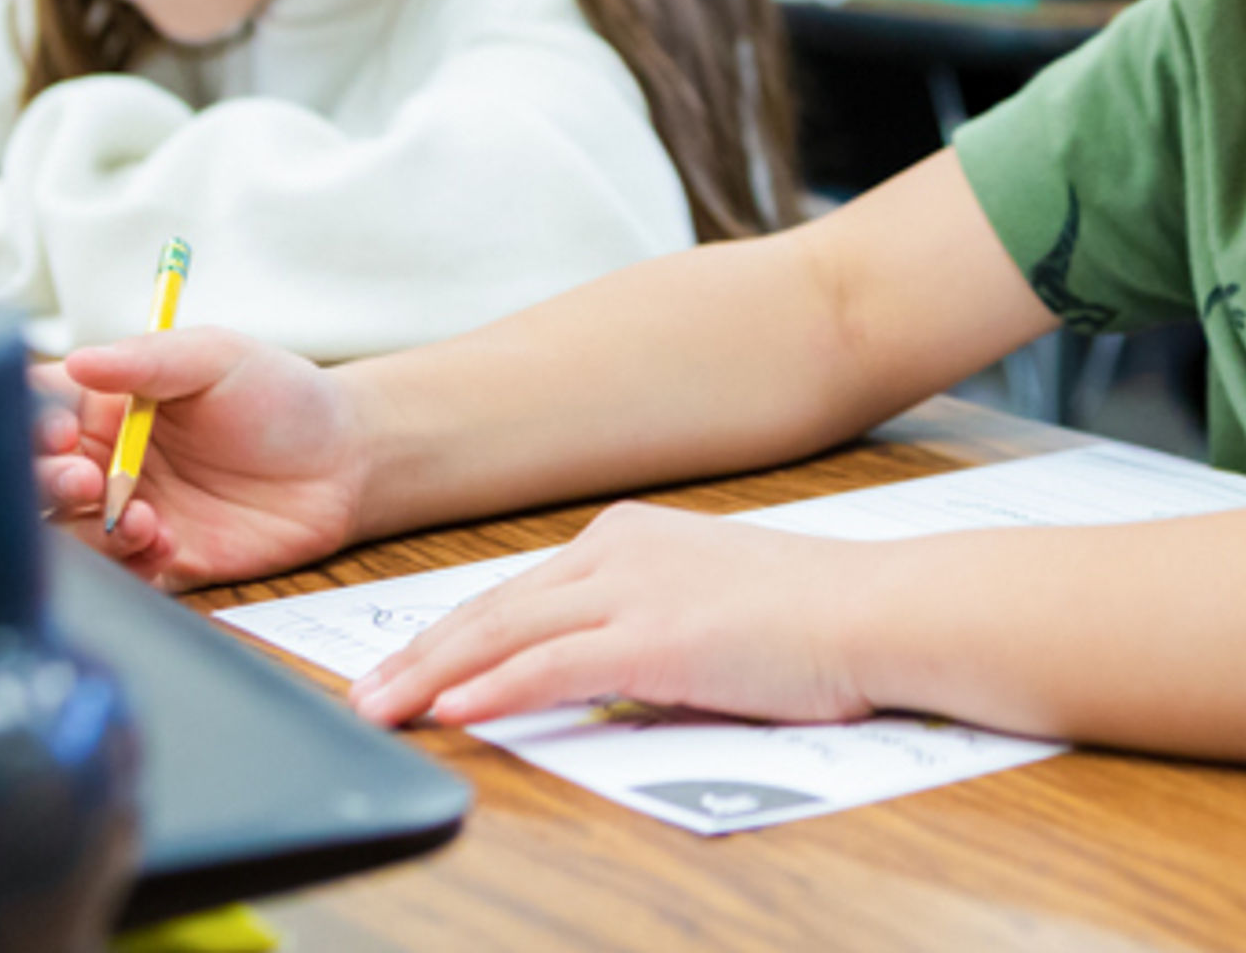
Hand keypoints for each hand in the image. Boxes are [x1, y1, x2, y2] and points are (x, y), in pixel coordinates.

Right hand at [33, 328, 369, 591]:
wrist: (343, 460)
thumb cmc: (281, 396)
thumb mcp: (219, 358)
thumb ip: (150, 359)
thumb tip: (81, 359)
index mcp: (108, 402)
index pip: (38, 410)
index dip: (29, 423)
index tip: (55, 432)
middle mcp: (107, 459)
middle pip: (35, 479)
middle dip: (45, 484)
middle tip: (87, 480)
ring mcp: (130, 511)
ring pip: (69, 533)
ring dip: (89, 531)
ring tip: (142, 517)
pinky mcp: (160, 558)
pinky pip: (121, 574)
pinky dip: (131, 564)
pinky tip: (166, 542)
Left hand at [349, 503, 880, 730]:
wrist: (880, 608)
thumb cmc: (817, 615)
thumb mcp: (712, 601)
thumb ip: (647, 621)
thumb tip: (606, 666)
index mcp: (632, 534)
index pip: (520, 589)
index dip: (455, 631)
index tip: (409, 662)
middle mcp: (621, 549)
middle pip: (494, 606)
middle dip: (421, 654)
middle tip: (365, 692)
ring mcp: (636, 590)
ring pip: (504, 633)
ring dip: (432, 675)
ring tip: (381, 708)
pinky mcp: (656, 638)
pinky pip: (550, 665)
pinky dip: (493, 689)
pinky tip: (452, 710)